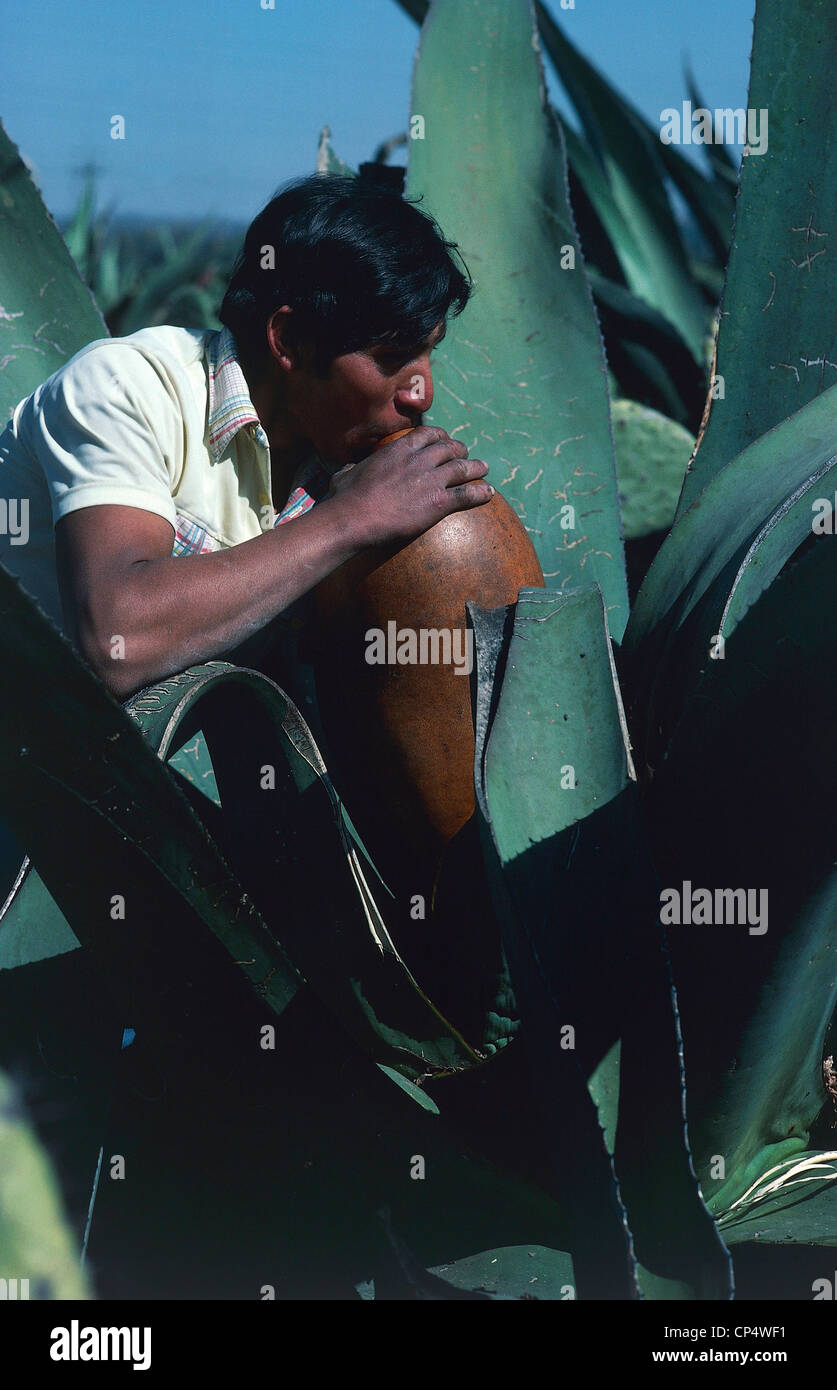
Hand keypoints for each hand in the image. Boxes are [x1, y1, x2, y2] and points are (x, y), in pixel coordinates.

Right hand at [325, 426, 492, 547]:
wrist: (353, 518)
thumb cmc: (344, 499)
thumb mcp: (345, 475)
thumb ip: (353, 469)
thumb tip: (348, 470)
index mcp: (398, 449)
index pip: (427, 434)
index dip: (439, 436)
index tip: (444, 440)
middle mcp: (418, 459)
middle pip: (448, 448)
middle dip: (459, 450)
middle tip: (466, 455)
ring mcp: (431, 480)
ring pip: (462, 468)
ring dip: (476, 467)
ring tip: (484, 469)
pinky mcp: (438, 503)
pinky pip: (467, 494)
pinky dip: (481, 493)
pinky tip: (489, 494)